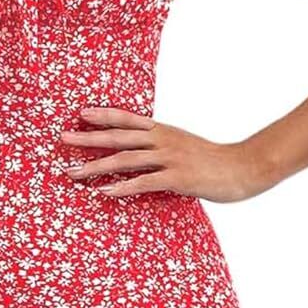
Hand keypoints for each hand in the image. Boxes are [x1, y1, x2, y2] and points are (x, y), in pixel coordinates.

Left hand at [60, 107, 269, 201]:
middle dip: (88, 138)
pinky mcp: (177, 178)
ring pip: (125, 160)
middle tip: (62, 139)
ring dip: (96, 166)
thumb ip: (163, 147)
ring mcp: (170, 158)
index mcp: (164, 130)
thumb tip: (143, 155)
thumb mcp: (186, 146)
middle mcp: (163, 140)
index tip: (80, 114)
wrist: (245, 167)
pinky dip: (122, 188)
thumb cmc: (215, 161)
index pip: (127, 119)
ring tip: (72, 172)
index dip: (103, 115)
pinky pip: (144, 183)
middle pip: (118, 137)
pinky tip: (103, 193)